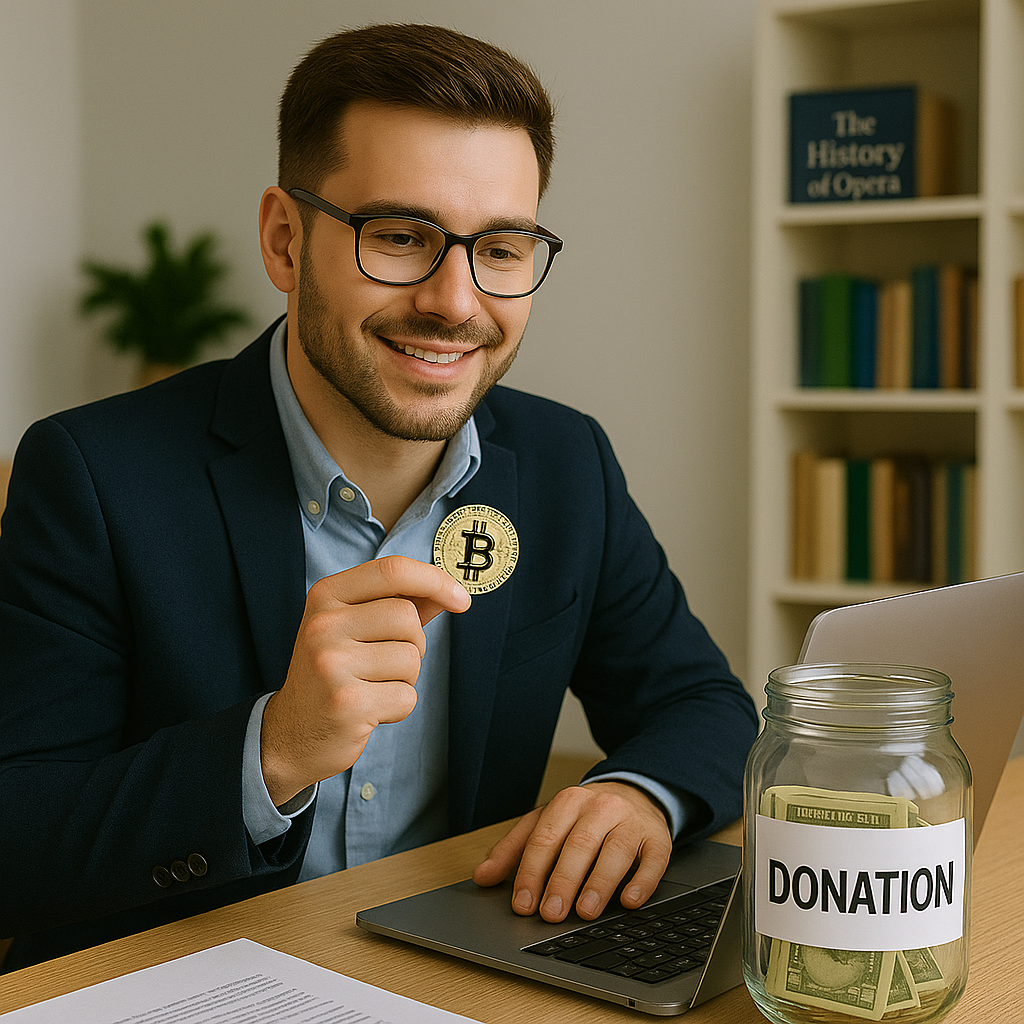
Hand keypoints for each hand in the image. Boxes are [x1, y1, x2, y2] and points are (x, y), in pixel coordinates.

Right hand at [260, 555, 470, 804]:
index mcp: (325, 596)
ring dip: (405, 678)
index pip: (391, 571)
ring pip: (411, 659)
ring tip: (372, 686)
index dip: (434, 580)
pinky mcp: (347, 703)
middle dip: (413, 644)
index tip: (462, 599)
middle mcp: (323, 625)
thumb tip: (451, 592)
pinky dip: (397, 707)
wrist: (290, 733)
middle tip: (386, 663)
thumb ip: (400, 604)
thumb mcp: (355, 628)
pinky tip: (369, 710)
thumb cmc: (333, 672)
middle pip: (407, 617)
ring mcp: (332, 664)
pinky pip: (406, 696)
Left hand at [472, 781, 672, 922]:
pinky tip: (629, 902)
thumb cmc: (583, 818)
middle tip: (551, 913)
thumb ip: (514, 849)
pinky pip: (653, 861)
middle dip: (563, 881)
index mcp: (567, 802)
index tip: (523, 904)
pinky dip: (642, 882)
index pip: (545, 838)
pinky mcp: (658, 838)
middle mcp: (600, 808)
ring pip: (615, 851)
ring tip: (585, 912)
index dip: (532, 872)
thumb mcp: (546, 823)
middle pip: (579, 845)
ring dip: (599, 884)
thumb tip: (483, 877)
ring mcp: (631, 822)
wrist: (633, 794)